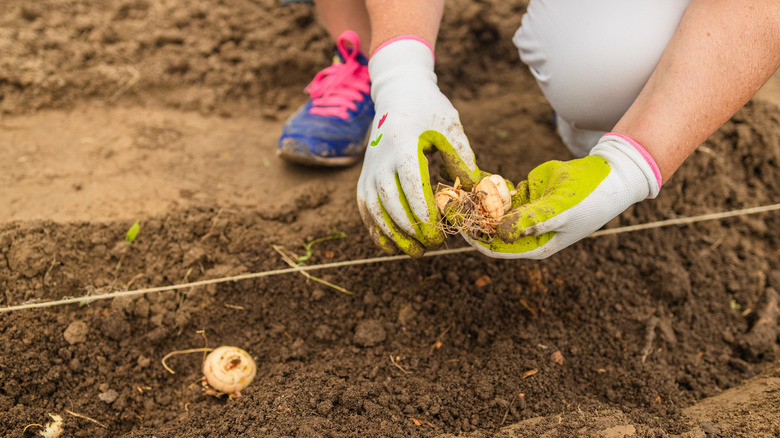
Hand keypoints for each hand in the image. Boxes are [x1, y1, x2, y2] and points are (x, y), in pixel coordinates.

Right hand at [357, 37, 484, 256]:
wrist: (397, 94)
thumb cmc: (429, 110)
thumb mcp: (449, 127)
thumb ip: (461, 159)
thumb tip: (475, 190)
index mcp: (403, 146)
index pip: (410, 185)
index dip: (422, 212)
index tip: (438, 231)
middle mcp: (381, 160)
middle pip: (391, 203)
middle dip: (411, 229)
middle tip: (434, 245)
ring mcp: (369, 170)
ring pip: (376, 210)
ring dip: (394, 235)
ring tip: (415, 252)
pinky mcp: (365, 178)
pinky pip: (366, 210)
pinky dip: (377, 230)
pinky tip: (393, 247)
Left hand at [462, 134, 661, 258]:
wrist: (609, 174)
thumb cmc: (590, 198)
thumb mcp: (561, 210)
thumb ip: (531, 221)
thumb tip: (501, 233)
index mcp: (535, 246)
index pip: (496, 248)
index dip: (474, 238)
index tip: (457, 225)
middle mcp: (526, 233)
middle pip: (490, 229)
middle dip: (470, 218)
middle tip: (449, 202)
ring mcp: (525, 213)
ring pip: (492, 211)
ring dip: (475, 202)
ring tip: (457, 189)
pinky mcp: (526, 195)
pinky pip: (501, 194)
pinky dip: (489, 187)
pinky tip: (476, 179)